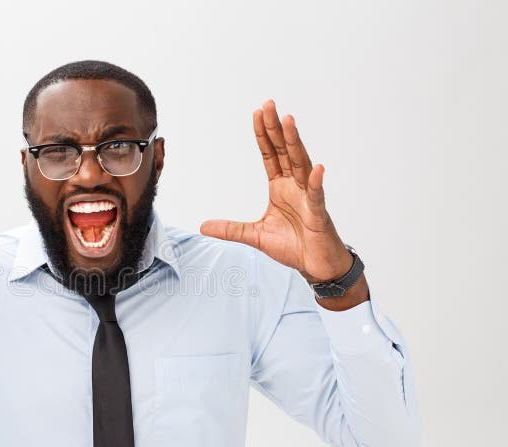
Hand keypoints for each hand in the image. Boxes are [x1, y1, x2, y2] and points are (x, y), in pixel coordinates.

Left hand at [200, 100, 367, 307]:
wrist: (315, 265)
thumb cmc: (292, 245)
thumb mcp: (254, 236)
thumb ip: (230, 229)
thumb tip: (203, 226)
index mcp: (280, 187)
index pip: (270, 155)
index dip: (263, 135)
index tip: (257, 113)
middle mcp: (295, 186)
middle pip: (285, 152)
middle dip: (276, 129)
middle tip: (269, 105)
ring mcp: (308, 198)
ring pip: (301, 165)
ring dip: (295, 143)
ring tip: (289, 121)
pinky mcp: (318, 214)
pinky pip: (317, 196)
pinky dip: (316, 182)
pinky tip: (316, 168)